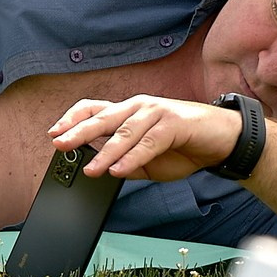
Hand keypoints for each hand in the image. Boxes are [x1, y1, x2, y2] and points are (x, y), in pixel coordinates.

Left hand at [49, 94, 241, 184]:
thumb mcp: (146, 160)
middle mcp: (139, 107)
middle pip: (103, 117)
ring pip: (124, 132)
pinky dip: (132, 157)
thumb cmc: (183, 146)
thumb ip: (124, 163)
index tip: (55, 133)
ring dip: (105, 153)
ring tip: (91, 170)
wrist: (221, 140)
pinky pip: (148, 142)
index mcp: (129, 112)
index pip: (94, 109)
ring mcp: (156, 112)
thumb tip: (99, 170)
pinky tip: (119, 169)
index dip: (72, 119)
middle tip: (59, 144)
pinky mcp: (174, 123)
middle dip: (79, 132)